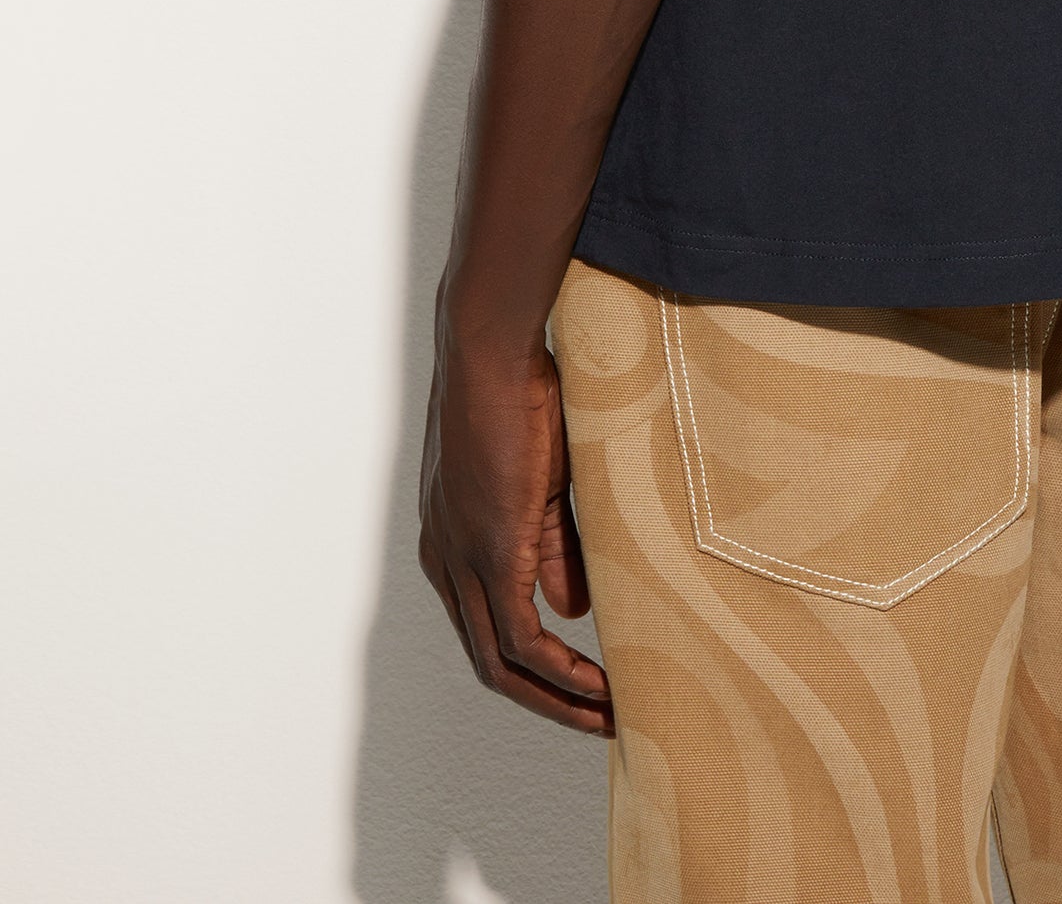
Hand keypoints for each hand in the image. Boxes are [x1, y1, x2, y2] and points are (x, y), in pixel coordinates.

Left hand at [418, 328, 613, 734]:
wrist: (491, 350)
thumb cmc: (519, 394)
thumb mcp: (540, 483)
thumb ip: (552, 547)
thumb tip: (571, 610)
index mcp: (451, 543)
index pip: (486, 628)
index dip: (533, 666)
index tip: (583, 683)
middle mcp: (445, 562)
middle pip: (488, 662)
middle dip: (546, 700)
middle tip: (599, 720)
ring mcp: (461, 559)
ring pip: (499, 662)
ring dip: (555, 697)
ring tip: (607, 714)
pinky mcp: (488, 550)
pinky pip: (518, 636)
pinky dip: (558, 669)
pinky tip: (595, 682)